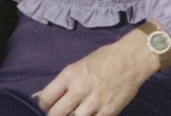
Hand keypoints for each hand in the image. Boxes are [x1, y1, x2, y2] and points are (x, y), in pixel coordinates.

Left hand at [33, 30, 159, 115]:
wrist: (129, 60)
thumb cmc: (102, 59)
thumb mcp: (77, 66)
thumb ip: (62, 84)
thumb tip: (41, 96)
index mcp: (69, 75)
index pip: (46, 98)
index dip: (44, 105)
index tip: (48, 106)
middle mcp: (79, 89)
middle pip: (56, 113)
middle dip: (55, 115)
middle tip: (60, 112)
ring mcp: (94, 102)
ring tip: (75, 112)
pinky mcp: (108, 112)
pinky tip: (89, 114)